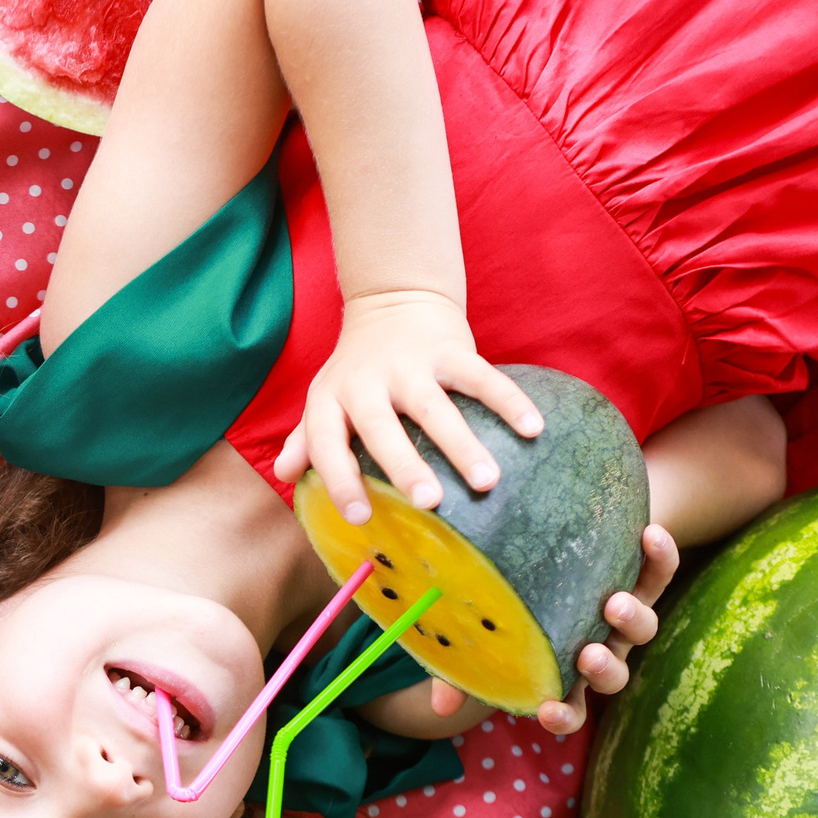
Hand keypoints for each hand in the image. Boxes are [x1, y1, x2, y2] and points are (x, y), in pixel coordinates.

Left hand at [271, 290, 543, 521]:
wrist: (393, 300)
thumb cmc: (357, 369)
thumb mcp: (325, 399)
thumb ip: (307, 440)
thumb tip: (285, 477)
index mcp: (331, 399)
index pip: (326, 443)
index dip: (339, 480)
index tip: (361, 517)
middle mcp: (367, 382)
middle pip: (383, 428)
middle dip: (405, 466)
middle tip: (430, 503)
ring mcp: (410, 364)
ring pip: (436, 407)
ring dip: (462, 444)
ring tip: (486, 480)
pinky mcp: (450, 349)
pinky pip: (483, 377)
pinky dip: (508, 401)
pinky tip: (533, 429)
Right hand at [421, 522, 679, 734]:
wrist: (540, 541)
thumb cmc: (503, 598)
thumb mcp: (479, 634)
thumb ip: (463, 669)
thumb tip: (441, 705)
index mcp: (562, 672)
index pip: (570, 709)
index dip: (564, 717)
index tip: (548, 712)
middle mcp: (596, 649)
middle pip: (612, 675)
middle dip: (603, 671)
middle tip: (588, 655)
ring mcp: (621, 617)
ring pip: (642, 629)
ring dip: (632, 621)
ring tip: (615, 603)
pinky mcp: (640, 578)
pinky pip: (658, 575)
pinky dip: (661, 559)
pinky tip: (649, 535)